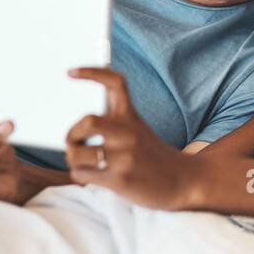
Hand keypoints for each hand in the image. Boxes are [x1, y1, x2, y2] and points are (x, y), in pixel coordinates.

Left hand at [65, 67, 198, 210]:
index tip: (70, 72)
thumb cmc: (152, 156)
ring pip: (76, 153)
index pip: (115, 82)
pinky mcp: (119, 179)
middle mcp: (128, 133)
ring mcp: (124, 156)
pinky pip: (81, 174)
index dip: (91, 72)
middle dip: (71, 134)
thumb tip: (74, 130)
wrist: (182, 181)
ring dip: (73, 160)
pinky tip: (91, 176)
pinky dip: (80, 175)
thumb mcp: (138, 130)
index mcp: (131, 116)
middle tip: (73, 142)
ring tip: (82, 164)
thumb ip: (113, 123)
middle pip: (87, 121)